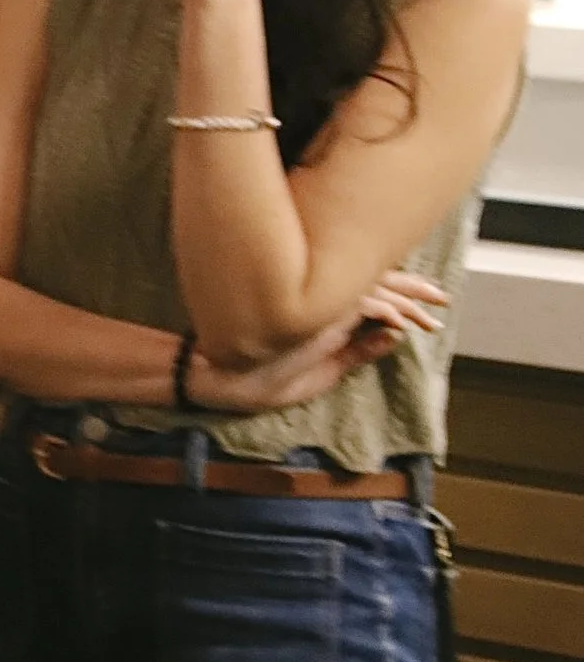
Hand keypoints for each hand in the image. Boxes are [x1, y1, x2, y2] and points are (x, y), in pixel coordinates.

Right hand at [189, 271, 443, 413]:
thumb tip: (396, 334)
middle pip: (378, 282)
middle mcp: (322, 297)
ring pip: (373, 290)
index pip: (369, 293)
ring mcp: (316, 299)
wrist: (220, 378)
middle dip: (414, 290)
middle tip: (442, 296)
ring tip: (432, 316)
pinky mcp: (312, 310)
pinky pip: (358, 304)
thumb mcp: (323, 370)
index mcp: (323, 309)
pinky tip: (403, 325)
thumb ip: (358, 351)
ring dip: (408, 304)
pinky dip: (385, 312)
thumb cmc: (262, 376)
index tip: (430, 305)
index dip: (403, 295)